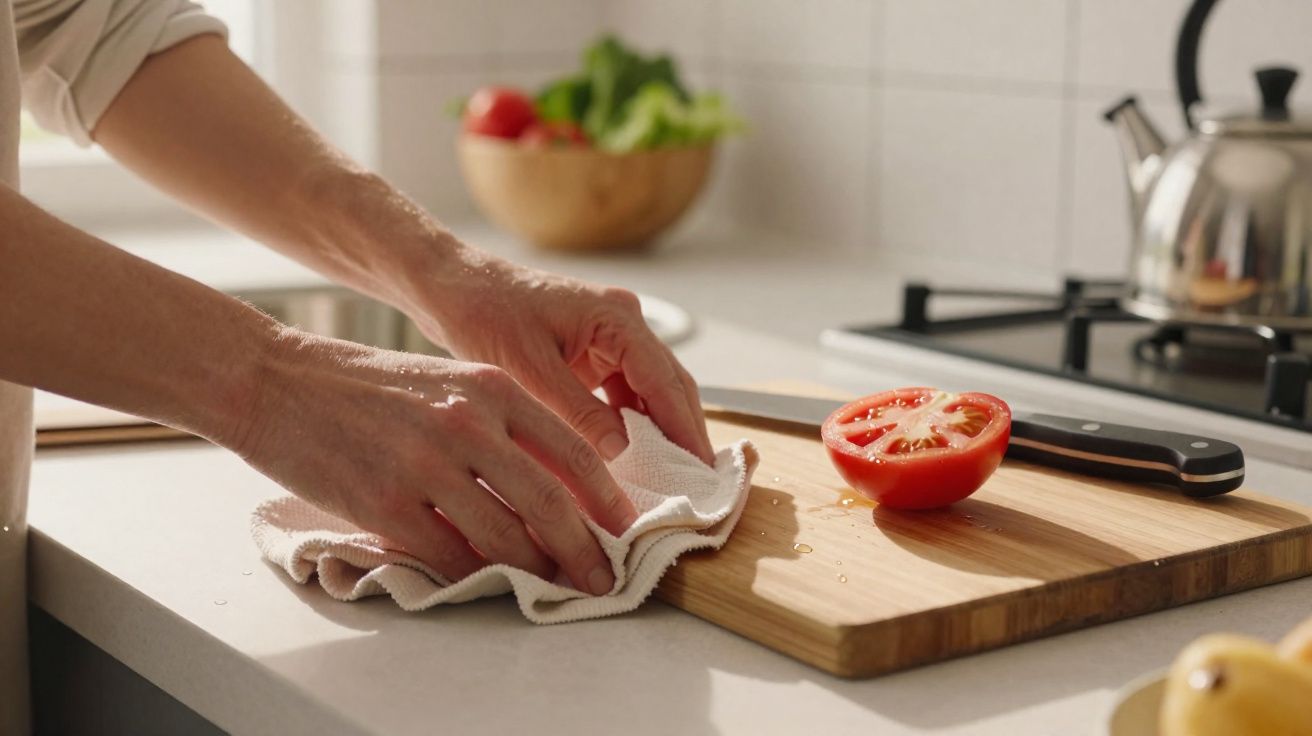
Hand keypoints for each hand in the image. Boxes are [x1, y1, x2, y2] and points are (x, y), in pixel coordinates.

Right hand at [230, 329, 638, 594]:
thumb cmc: (366, 383)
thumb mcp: (449, 380)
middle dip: (586, 548)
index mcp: (491, 388)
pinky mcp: (386, 506)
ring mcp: (426, 467)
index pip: (572, 452)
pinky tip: (495, 582)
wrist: (278, 381)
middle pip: (549, 503)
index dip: (605, 498)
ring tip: (557, 587)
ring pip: (506, 536)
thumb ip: (502, 423)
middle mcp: (467, 424)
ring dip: (539, 570)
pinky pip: (450, 554)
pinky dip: (478, 574)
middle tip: (603, 576)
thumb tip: (553, 480)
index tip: (623, 525)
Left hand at [415, 252, 714, 465]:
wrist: (452, 288)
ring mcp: (610, 336)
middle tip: (698, 484)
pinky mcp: (592, 351)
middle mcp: (623, 322)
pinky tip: (631, 457)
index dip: (685, 429)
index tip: (699, 471)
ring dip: (660, 430)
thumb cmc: (484, 315)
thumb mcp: (530, 370)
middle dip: (684, 433)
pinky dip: (631, 423)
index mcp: (616, 317)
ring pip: (650, 390)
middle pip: (670, 385)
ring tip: (671, 478)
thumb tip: (623, 451)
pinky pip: (624, 391)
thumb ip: (579, 411)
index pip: (666, 381)